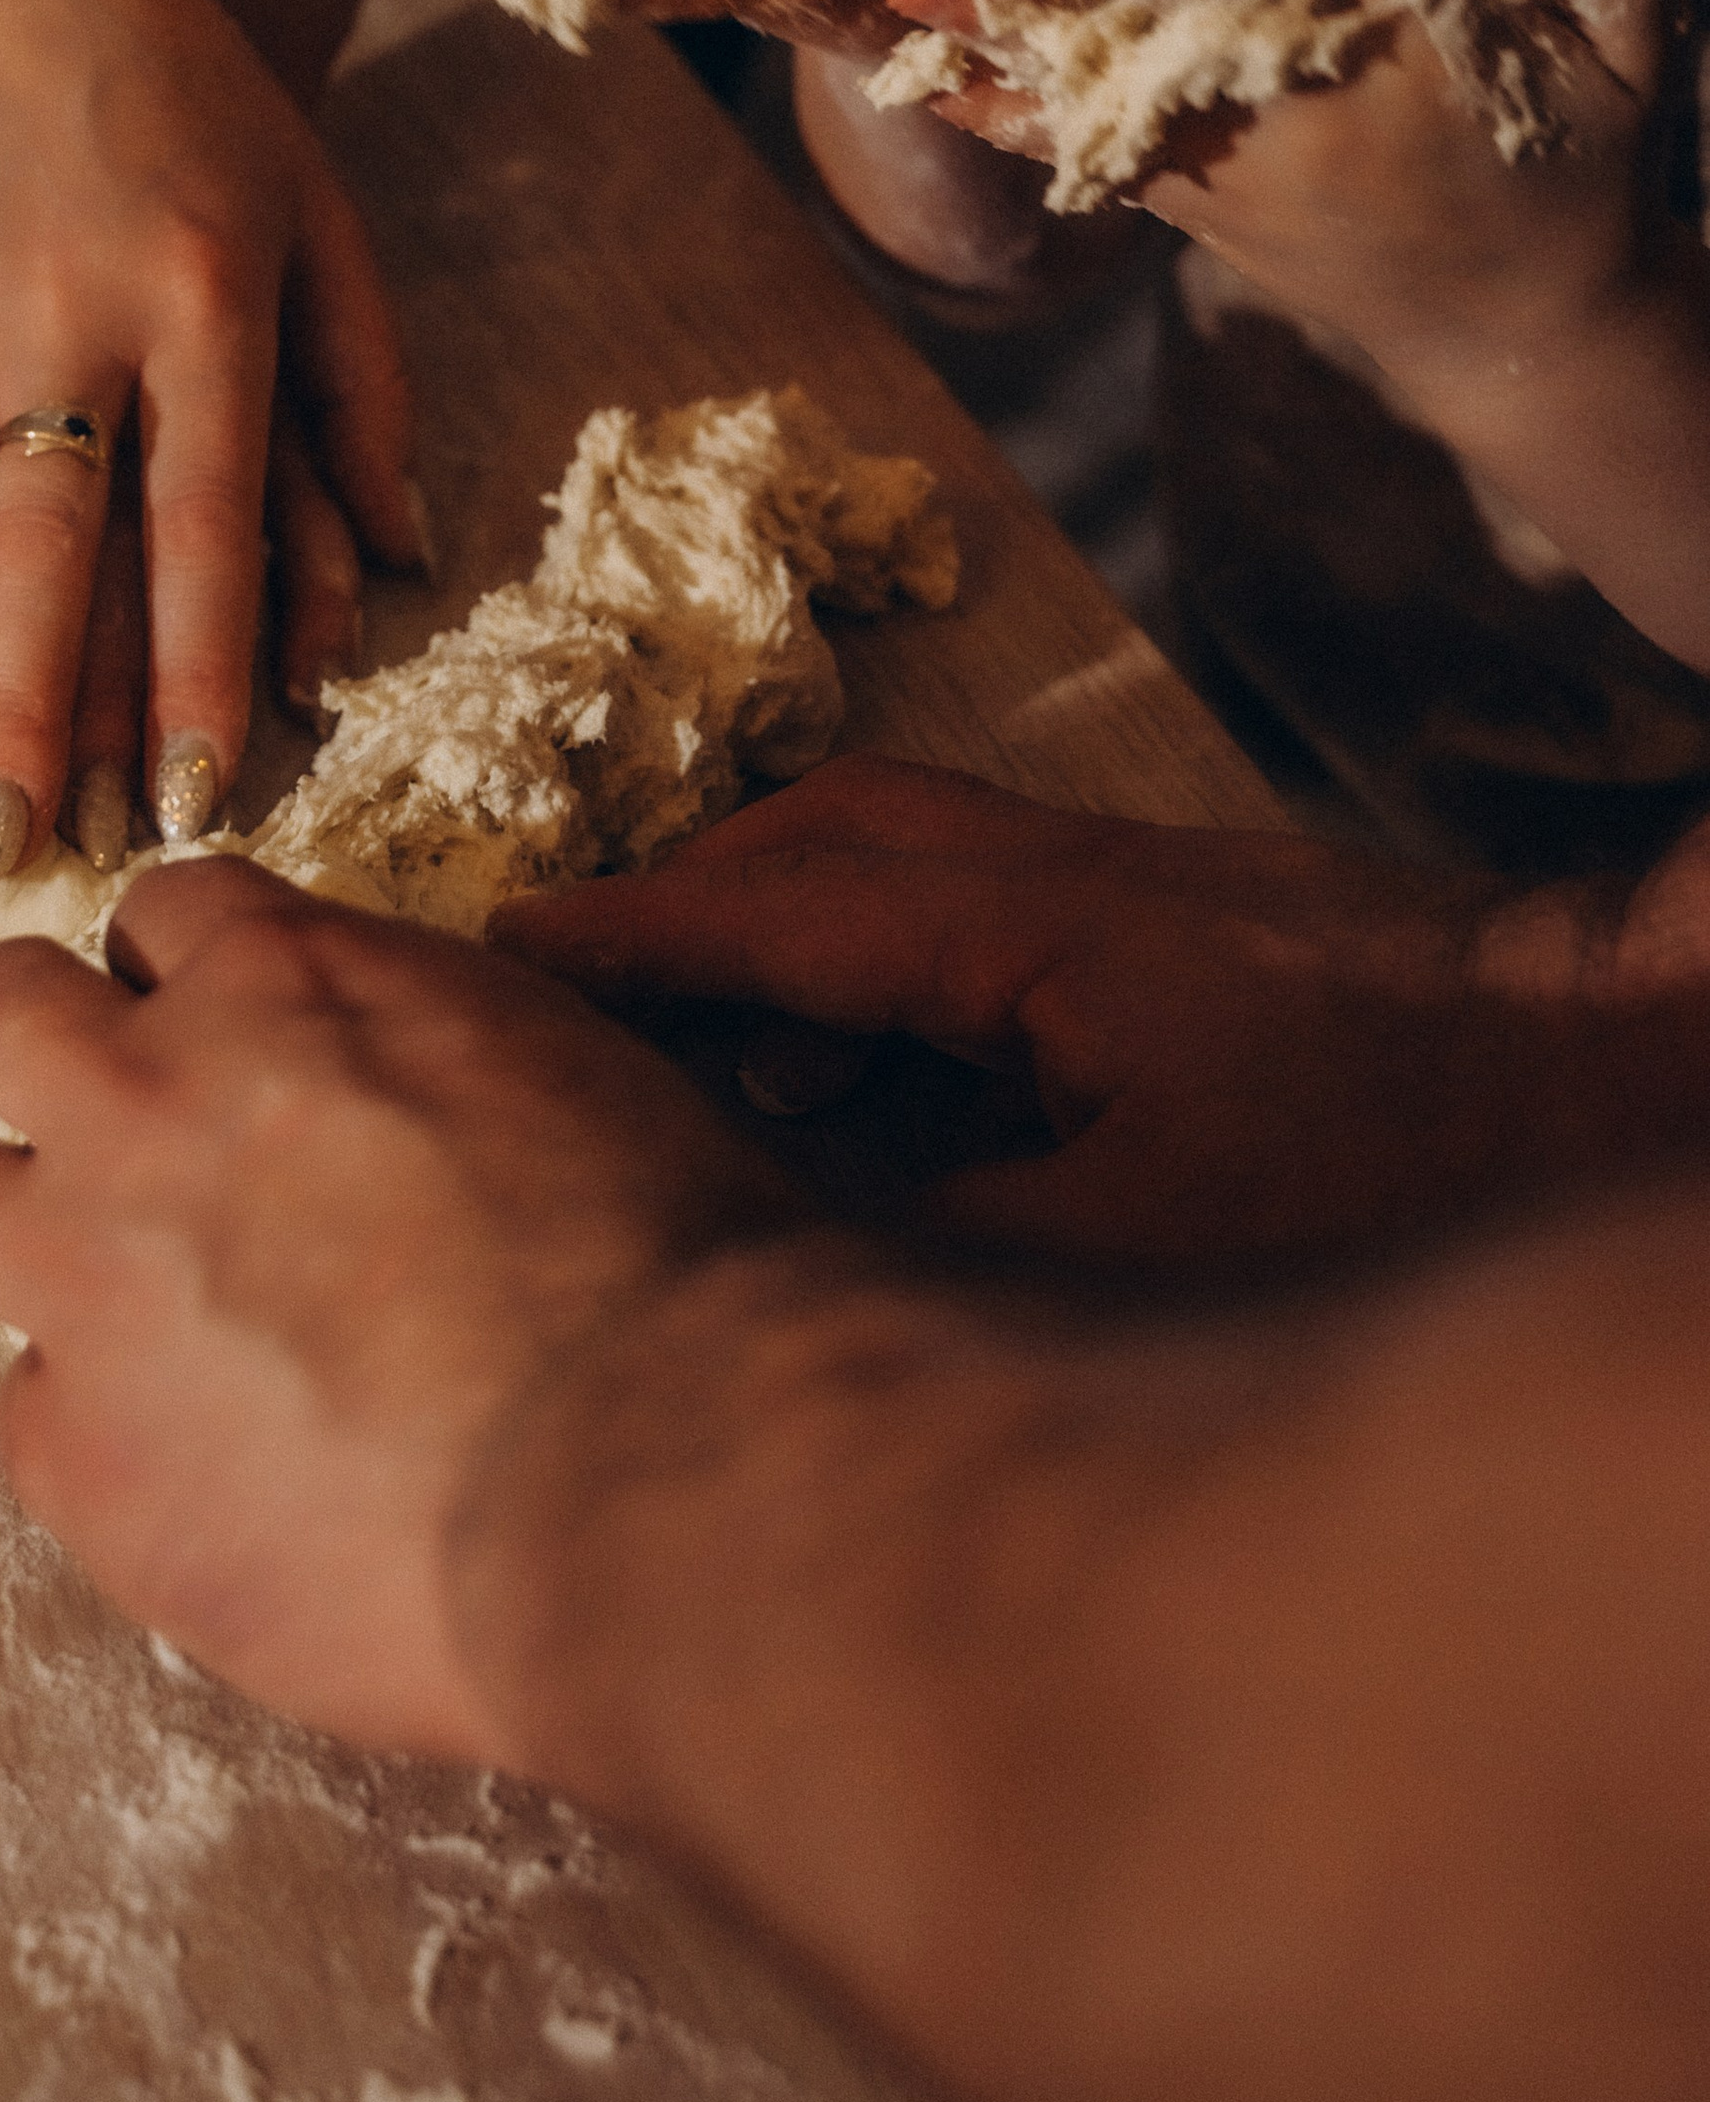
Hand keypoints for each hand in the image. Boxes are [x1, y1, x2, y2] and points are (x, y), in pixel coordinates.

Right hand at [0, 0, 422, 888]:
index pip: (206, 527)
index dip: (198, 673)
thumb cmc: (207, 108)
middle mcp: (70, 331)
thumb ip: (366, 390)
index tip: (188, 803)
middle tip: (11, 857)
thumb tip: (406, 563)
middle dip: (27, 717)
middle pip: (46, 555)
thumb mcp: (324, 220)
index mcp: (204, 314)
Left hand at [0, 855, 801, 1755]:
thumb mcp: (561, 1065)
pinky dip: (105, 1444)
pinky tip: (214, 1480)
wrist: (658, 1467)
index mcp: (291, 979)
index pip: (164, 910)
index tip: (227, 1037)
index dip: (192, 981)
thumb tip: (409, 1100)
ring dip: (21, 1238)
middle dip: (40, 1058)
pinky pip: (32, 1425)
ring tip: (119, 1309)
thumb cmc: (675, 1267)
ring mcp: (93, 1275)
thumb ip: (425, 1055)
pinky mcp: (81, 1456)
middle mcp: (157, 1097)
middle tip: (116, 1137)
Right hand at [494, 753, 1571, 1267]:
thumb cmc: (1396, 1153)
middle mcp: (1078, 883)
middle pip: (840, 845)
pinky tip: (900, 1127)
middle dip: (704, 910)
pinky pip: (1005, 956)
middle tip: (589, 990)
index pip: (782, 909)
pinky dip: (914, 1019)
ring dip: (810, 967)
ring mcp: (1151, 912)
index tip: (502, 949)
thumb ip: (944, 1231)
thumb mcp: (1140, 1233)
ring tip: (720, 1082)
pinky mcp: (1211, 962)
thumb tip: (783, 1256)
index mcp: (1034, 926)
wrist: (1608, 1066)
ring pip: (924, 894)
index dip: (633, 938)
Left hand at [886, 0, 1682, 387]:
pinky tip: (909, 69)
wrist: (1508, 334)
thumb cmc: (1575, 171)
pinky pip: (1083, 152)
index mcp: (1431, 46)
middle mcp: (1319, 101)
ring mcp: (1242, 157)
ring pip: (1113, 75)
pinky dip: (1000, 110)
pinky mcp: (1193, 198)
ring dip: (1008, 27)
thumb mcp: (1631, 67)